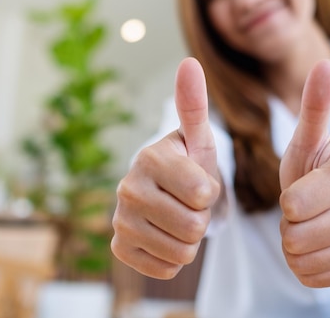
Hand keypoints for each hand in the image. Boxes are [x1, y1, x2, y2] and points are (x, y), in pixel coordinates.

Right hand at [111, 57, 220, 278]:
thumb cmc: (188, 165)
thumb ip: (194, 104)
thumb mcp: (198, 139)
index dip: (210, 193)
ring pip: (182, 251)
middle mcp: (127, 187)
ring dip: (190, 239)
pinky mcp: (119, 247)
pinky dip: (173, 257)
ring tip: (178, 217)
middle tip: (189, 203)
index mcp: (149, 157)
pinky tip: (164, 234)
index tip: (199, 182)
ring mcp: (119, 220)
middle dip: (201, 218)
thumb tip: (190, 62)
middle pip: (194, 226)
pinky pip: (165, 268)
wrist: (165, 195)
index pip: (203, 194)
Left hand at [279, 60, 329, 287]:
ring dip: (295, 246)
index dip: (286, 201)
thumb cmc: (314, 166)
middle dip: (289, 225)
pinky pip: (313, 278)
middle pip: (295, 237)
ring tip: (309, 225)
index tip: (300, 190)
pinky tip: (317, 244)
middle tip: (302, 211)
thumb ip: (314, 105)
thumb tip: (324, 64)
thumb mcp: (307, 138)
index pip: (292, 207)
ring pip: (302, 261)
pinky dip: (306, 265)